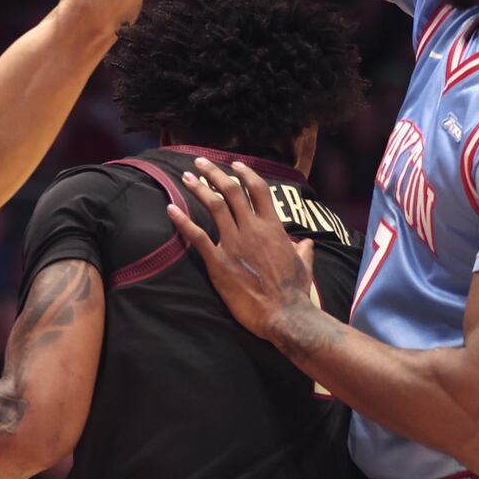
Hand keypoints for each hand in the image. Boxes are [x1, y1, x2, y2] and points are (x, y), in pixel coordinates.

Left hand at [168, 157, 312, 340]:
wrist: (284, 314)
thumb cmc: (295, 293)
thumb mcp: (304, 266)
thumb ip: (303, 251)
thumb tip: (307, 243)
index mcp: (274, 228)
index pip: (259, 190)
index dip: (246, 174)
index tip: (235, 164)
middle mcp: (253, 229)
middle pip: (232, 191)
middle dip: (214, 173)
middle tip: (200, 163)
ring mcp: (235, 243)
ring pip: (215, 206)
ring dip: (199, 188)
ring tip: (186, 177)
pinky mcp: (219, 261)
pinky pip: (197, 236)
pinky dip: (182, 220)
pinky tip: (171, 209)